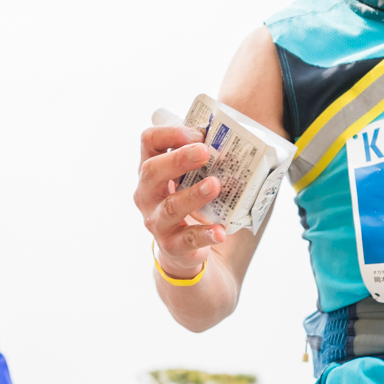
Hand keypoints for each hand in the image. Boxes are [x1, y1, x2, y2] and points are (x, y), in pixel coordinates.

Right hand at [136, 124, 226, 280]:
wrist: (185, 250)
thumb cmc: (189, 202)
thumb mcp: (190, 176)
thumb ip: (203, 157)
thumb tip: (236, 136)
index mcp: (151, 169)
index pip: (149, 141)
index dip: (171, 133)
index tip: (199, 134)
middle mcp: (147, 193)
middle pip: (151, 171)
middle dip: (178, 159)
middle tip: (205, 152)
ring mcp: (157, 220)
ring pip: (170, 206)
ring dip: (193, 194)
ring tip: (215, 185)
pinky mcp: (172, 244)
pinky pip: (188, 239)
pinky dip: (205, 234)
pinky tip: (220, 231)